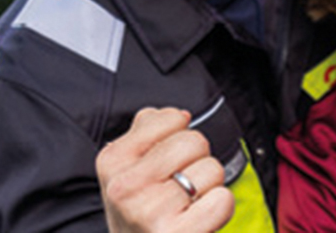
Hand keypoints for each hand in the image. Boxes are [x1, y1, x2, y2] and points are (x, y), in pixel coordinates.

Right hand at [96, 107, 233, 232]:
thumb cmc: (141, 214)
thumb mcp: (129, 171)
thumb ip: (148, 133)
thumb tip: (180, 115)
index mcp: (113, 160)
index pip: (174, 118)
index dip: (180, 139)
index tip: (167, 164)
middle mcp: (125, 185)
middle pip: (195, 141)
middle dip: (197, 161)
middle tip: (180, 188)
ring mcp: (148, 212)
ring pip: (212, 169)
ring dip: (208, 187)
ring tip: (186, 206)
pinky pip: (222, 200)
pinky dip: (219, 209)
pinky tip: (198, 220)